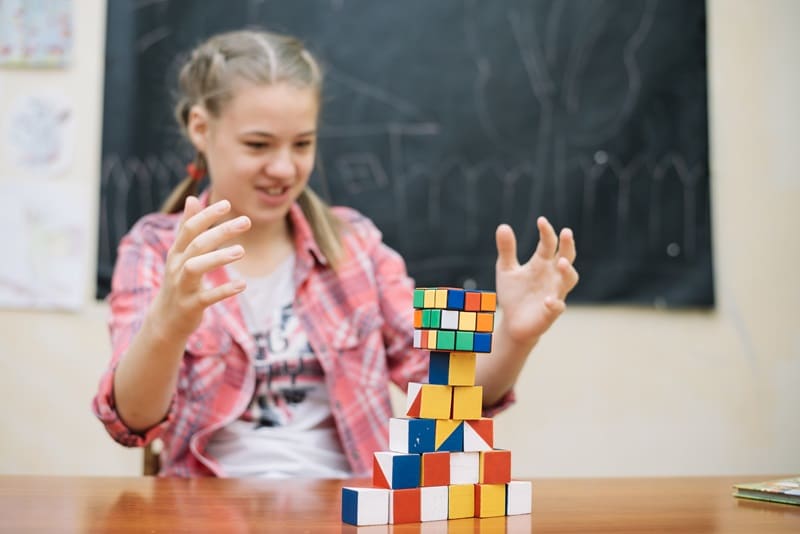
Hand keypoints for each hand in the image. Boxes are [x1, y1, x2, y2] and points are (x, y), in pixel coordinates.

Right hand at [150, 196, 250, 338]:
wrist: (165, 320)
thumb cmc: (179, 281)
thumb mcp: (180, 254)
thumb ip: (187, 227)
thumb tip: (192, 198)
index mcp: (176, 253)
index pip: (189, 228)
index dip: (206, 215)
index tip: (227, 203)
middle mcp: (177, 267)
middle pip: (197, 244)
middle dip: (221, 231)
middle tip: (246, 222)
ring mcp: (182, 287)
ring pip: (196, 268)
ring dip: (218, 257)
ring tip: (241, 250)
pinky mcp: (190, 306)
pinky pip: (207, 297)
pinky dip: (224, 290)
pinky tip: (242, 285)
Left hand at [494, 216, 578, 344]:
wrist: (512, 322)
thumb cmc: (514, 294)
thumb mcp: (506, 269)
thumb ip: (506, 250)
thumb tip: (503, 226)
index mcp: (542, 263)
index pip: (549, 243)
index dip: (547, 232)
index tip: (541, 220)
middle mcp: (552, 275)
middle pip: (566, 257)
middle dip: (568, 245)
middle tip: (566, 232)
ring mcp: (554, 292)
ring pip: (568, 280)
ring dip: (567, 271)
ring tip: (560, 262)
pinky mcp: (551, 312)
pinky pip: (558, 307)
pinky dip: (555, 303)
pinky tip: (548, 300)